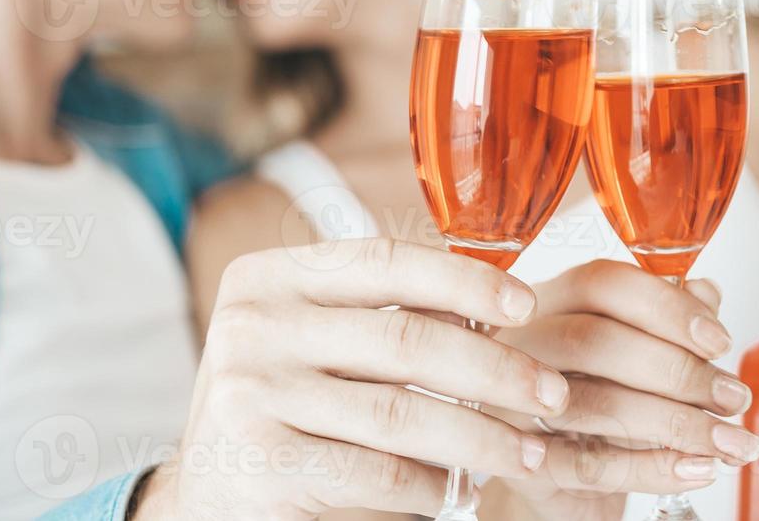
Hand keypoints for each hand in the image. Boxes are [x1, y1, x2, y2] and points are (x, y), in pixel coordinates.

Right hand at [136, 238, 569, 519]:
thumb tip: (494, 303)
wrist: (208, 500)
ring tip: (526, 450)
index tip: (526, 304)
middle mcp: (252, 325)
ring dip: (479, 436)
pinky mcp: (262, 463)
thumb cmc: (285, 412)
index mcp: (269, 278)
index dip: (463, 281)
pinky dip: (431, 485)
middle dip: (494, 368)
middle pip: (405, 339)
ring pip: (401, 413)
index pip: (384, 261)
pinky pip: (378, 472)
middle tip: (551, 393)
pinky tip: (457, 490)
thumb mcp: (315, 345)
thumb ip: (381, 318)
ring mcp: (251, 394)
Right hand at [487, 261, 758, 520]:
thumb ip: (666, 317)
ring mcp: (515, 405)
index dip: (665, 306)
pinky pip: (593, 466)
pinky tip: (697, 469)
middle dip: (678, 371)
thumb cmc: (597, 396)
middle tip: (732, 397)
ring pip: (596, 404)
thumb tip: (705, 292)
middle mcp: (525, 345)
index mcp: (550, 301)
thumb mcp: (634, 351)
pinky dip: (654, 469)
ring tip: (730, 442)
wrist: (557, 471)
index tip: (718, 340)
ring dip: (677, 424)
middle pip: (594, 340)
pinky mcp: (524, 465)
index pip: (601, 283)